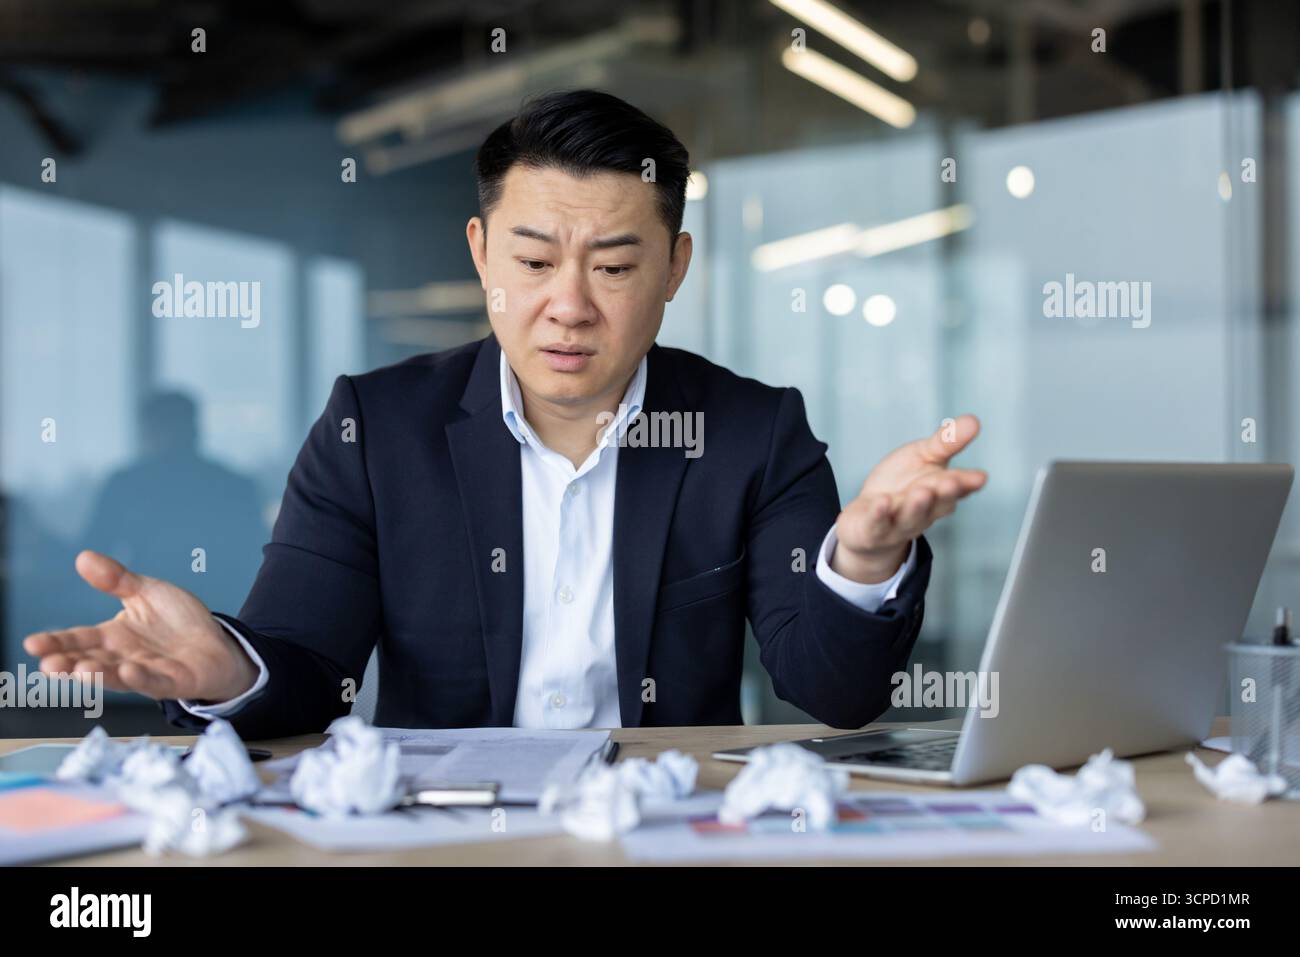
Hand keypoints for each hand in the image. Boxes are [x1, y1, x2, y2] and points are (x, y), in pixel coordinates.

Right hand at [22, 550, 258, 702]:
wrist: (217, 643)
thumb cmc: (178, 622)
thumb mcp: (147, 593)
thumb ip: (116, 580)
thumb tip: (83, 557)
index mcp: (113, 636)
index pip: (78, 639)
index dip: (56, 642)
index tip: (32, 644)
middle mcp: (124, 657)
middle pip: (90, 661)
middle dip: (69, 664)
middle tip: (48, 664)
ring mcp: (146, 672)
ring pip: (117, 676)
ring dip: (99, 674)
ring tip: (80, 669)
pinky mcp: (172, 682)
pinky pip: (154, 682)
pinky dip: (141, 678)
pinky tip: (129, 671)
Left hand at [832, 414, 986, 582]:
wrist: (868, 517)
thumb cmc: (902, 482)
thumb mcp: (924, 456)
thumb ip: (946, 442)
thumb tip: (974, 420)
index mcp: (940, 494)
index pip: (957, 489)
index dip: (967, 484)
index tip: (979, 477)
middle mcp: (923, 512)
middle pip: (936, 504)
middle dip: (944, 494)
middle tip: (951, 481)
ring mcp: (898, 524)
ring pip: (910, 517)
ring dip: (916, 506)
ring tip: (922, 492)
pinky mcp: (872, 530)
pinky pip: (876, 524)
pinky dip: (879, 514)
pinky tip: (882, 501)